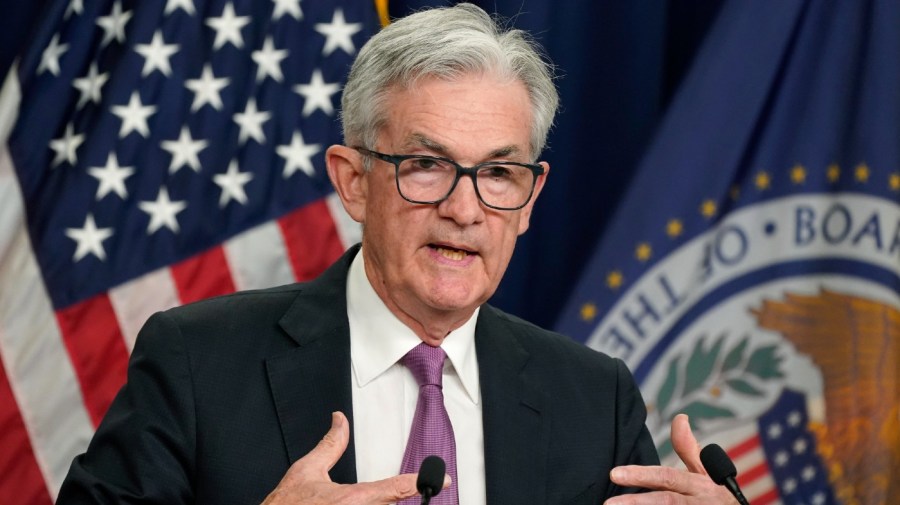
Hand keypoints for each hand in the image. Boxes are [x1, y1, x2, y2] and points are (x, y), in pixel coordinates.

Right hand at [262, 411, 444, 504]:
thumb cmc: (285, 504)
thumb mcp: (307, 469)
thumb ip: (330, 445)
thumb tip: (339, 421)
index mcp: (352, 499)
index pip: (395, 488)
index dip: (419, 482)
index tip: (442, 479)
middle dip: (395, 497)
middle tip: (408, 489)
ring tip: (374, 498)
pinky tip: (371, 504)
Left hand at [604, 414, 736, 503]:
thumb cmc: (716, 497)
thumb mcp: (708, 473)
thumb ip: (688, 448)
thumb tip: (679, 417)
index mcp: (699, 484)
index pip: (667, 477)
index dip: (641, 475)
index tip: (614, 474)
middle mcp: (697, 502)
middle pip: (665, 501)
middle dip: (636, 503)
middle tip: (607, 504)